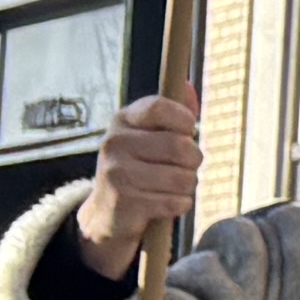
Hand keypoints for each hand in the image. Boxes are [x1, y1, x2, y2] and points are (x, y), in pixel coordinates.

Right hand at [73, 92, 202, 275]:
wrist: (106, 213)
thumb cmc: (139, 168)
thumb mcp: (150, 136)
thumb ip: (174, 112)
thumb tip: (188, 86)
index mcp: (122, 120)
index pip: (160, 107)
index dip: (184, 121)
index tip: (187, 132)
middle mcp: (114, 142)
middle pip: (181, 146)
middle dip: (193, 161)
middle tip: (183, 168)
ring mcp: (116, 172)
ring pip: (183, 177)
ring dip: (188, 186)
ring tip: (171, 187)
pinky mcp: (123, 201)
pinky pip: (176, 201)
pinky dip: (180, 204)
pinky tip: (165, 203)